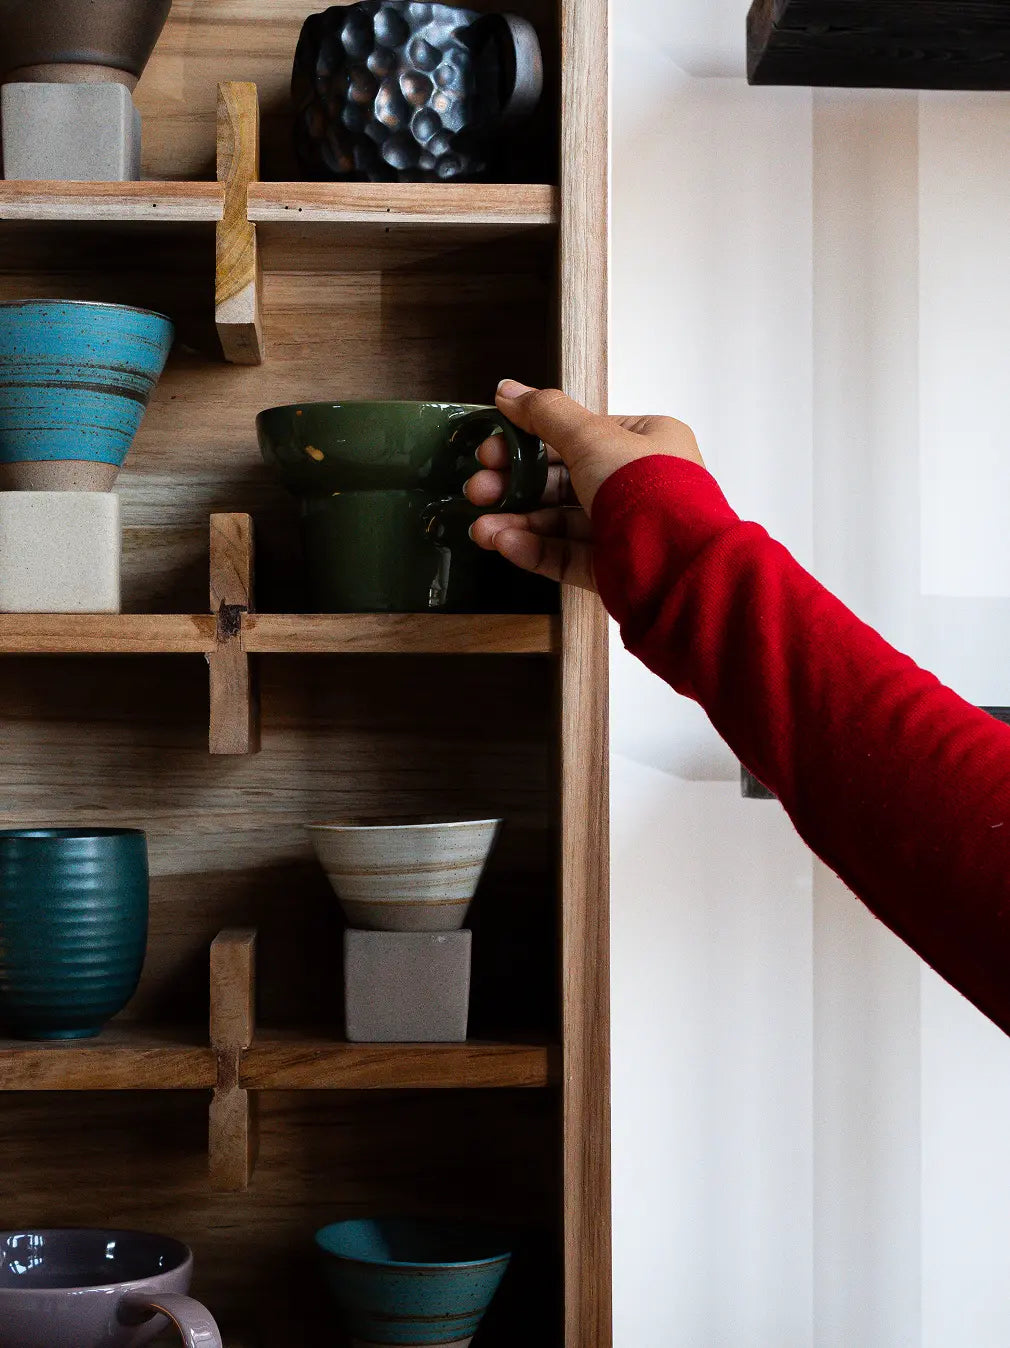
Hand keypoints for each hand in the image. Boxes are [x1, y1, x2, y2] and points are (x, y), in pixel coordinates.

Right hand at [465, 380, 703, 590]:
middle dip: (516, 486)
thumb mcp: (591, 436)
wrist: (675, 563)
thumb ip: (545, 414)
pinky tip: (504, 543)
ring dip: (517, 522)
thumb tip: (507, 390)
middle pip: (564, 481)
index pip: (579, 437)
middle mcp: (639, 485)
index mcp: (645, 444)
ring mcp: (626, 530)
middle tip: (478, 488)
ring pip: (562, 524)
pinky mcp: (615, 570)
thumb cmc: (646, 488)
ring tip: (481, 528)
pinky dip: (535, 549)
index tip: (491, 450)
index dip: (530, 441)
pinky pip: (569, 556)